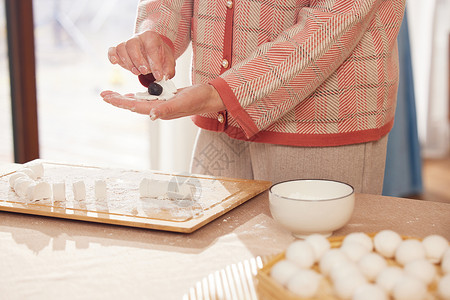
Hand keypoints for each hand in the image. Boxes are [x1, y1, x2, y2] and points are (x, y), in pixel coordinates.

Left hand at [101, 84, 225, 119]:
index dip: (121, 103)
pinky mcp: (165, 100)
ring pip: (139, 102)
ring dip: (125, 99)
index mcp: (160, 110)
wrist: (209, 97)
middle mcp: (159, 109)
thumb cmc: (198, 99)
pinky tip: (132, 94)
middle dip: (118, 100)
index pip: (136, 107)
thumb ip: (167, 109)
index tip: (108, 98)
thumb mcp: (183, 102)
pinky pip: (147, 99)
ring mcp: (162, 105)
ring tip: (112, 95)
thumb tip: (152, 115)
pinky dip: (137, 96)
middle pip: (134, 105)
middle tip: (103, 94)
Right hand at [108, 31, 174, 80]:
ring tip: (136, 72)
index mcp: (152, 38)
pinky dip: (112, 56)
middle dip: (138, 60)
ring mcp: (127, 43)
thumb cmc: (160, 56)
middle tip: (144, 72)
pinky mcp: (120, 50)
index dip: (155, 63)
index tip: (158, 76)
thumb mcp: (169, 62)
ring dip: (127, 62)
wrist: (153, 51)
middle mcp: (138, 38)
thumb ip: (168, 70)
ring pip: (121, 48)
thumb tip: (164, 78)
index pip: (151, 48)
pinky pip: (112, 50)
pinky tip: (115, 62)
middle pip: (132, 45)